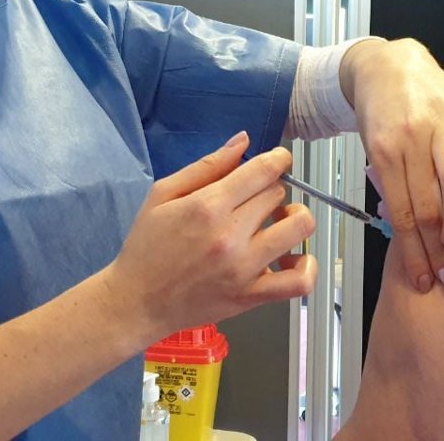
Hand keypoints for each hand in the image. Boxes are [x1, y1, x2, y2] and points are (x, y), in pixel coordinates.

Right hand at [103, 132, 317, 338]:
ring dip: (294, 218)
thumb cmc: (146, 247)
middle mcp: (230, 236)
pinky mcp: (251, 296)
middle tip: (255, 199)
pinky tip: (293, 257)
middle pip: (278, 195)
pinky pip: (298, 281)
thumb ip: (206, 166)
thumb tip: (243, 140)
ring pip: (298, 228)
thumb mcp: (163, 195)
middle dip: (271, 191)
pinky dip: (307, 266)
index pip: (263, 171)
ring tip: (277, 222)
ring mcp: (244, 268)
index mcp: (207, 206)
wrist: (137, 302)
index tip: (278, 161)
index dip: (278, 160)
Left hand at [341, 39, 443, 292]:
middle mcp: (411, 139)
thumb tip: (404, 225)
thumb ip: (388, 179)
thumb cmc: (379, 113)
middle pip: (426, 203)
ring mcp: (439, 123)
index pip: (401, 212)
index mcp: (384, 152)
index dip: (413, 250)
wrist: (386, 64)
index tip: (422, 279)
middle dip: (435, 246)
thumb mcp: (370, 146)